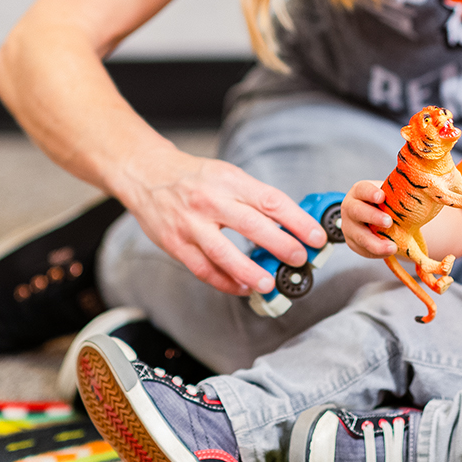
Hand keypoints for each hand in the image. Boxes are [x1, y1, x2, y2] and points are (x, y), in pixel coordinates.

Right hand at [119, 145, 327, 296]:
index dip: (297, 220)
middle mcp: (210, 201)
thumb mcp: (228, 175)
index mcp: (230, 181)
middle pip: (252, 226)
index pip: (271, 200)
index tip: (316, 236)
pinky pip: (202, 269)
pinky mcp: (175, 244)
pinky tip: (243, 287)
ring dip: (250, 271)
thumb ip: (255, 197)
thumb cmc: (194, 176)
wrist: (146, 174)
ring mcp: (190, 224)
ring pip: (223, 253)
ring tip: (269, 283)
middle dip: (281, 246)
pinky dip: (224, 281)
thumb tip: (290, 223)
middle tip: (300, 259)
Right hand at [341, 181, 396, 259]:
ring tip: (392, 247)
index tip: (382, 196)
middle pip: (357, 211)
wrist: (376, 218)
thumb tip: (417, 192)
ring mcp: (349, 227)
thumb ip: (397, 193)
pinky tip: (388, 252)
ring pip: (359, 236)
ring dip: (376, 243)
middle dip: (373, 217)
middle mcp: (350, 208)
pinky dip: (377, 252)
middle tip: (389, 222)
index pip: (362, 189)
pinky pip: (363, 249)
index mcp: (359, 192)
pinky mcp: (353, 243)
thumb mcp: (388, 194)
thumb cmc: (384, 203)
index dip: (370, 193)